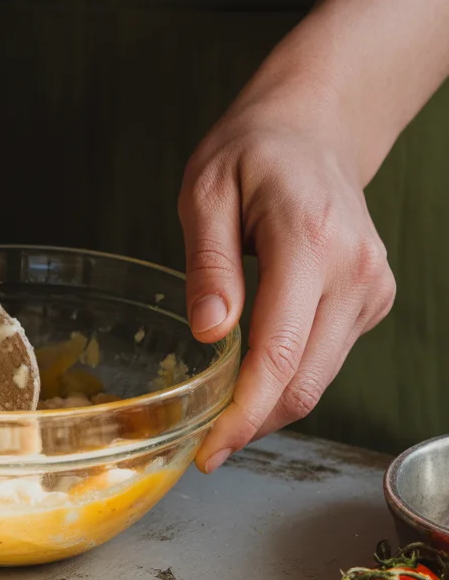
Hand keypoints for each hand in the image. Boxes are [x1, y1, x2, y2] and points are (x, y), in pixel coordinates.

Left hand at [179, 98, 395, 471]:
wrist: (315, 130)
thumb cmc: (252, 152)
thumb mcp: (205, 191)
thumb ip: (208, 264)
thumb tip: (211, 335)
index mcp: (310, 241)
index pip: (280, 353)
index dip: (243, 414)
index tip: (209, 449)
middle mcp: (355, 272)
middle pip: (305, 382)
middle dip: (253, 424)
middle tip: (206, 443)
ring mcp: (373, 288)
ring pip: (320, 379)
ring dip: (271, 405)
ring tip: (223, 409)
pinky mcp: (375, 299)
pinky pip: (328, 358)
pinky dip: (290, 376)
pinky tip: (256, 369)